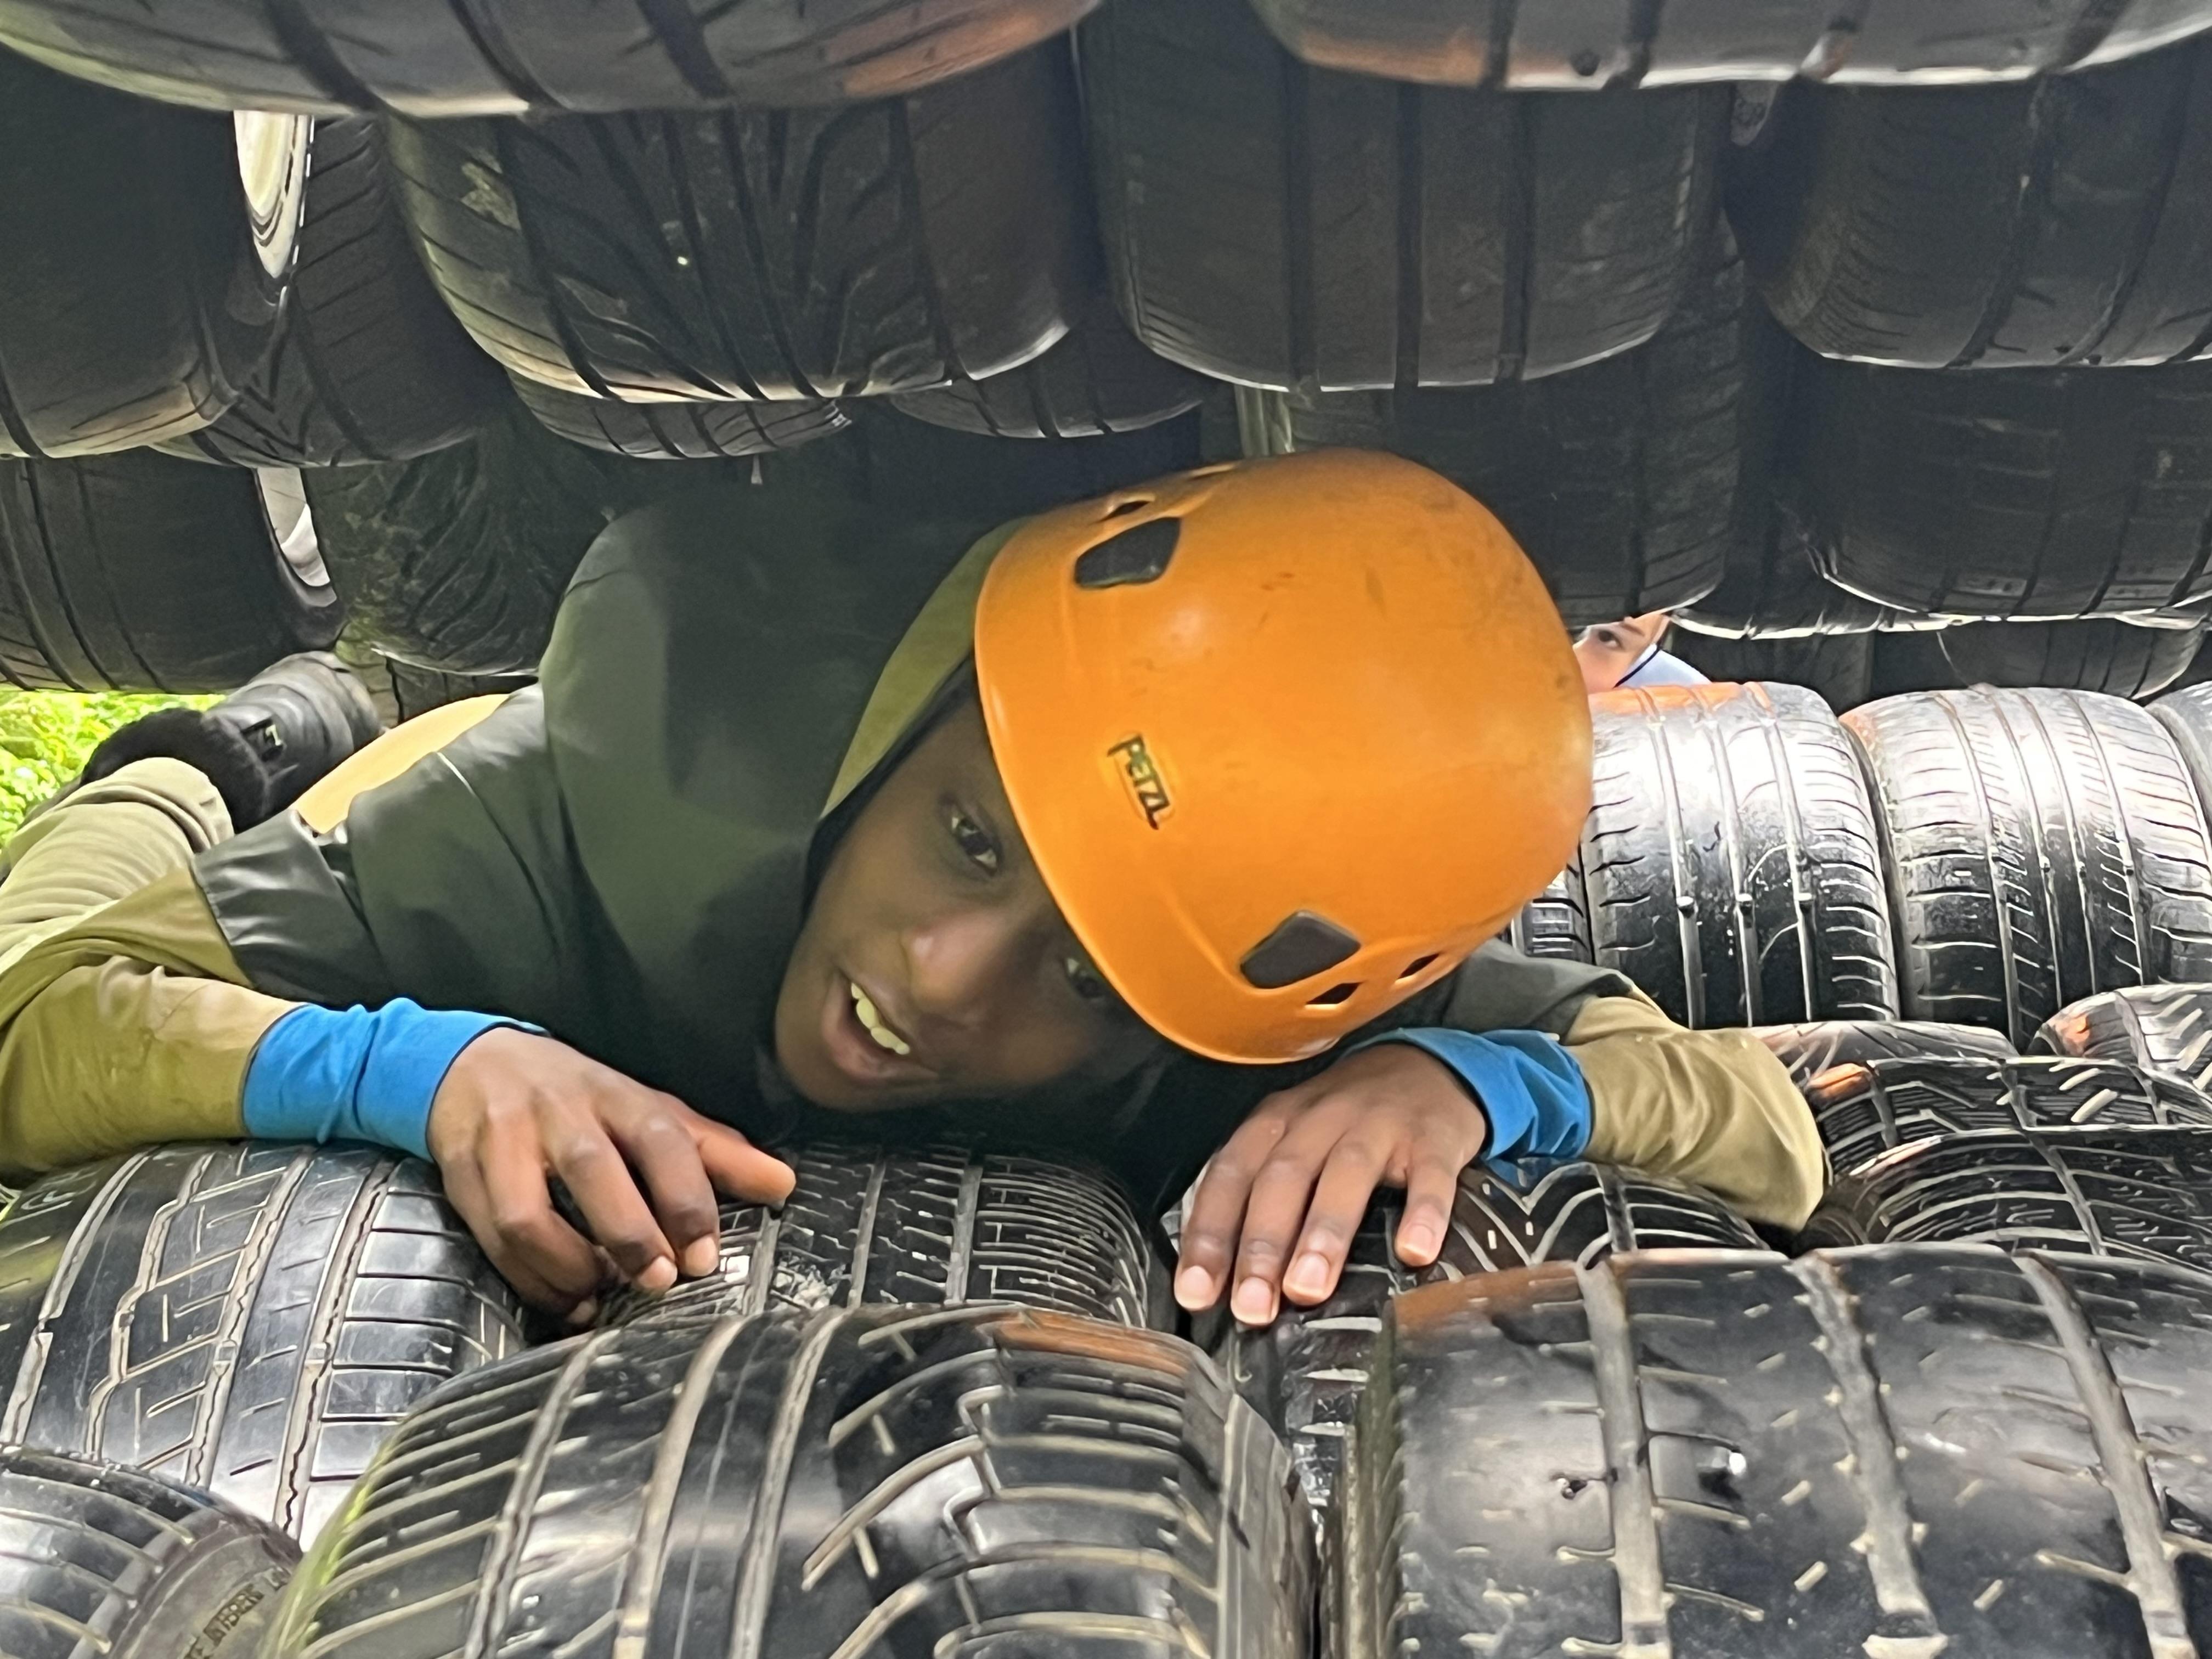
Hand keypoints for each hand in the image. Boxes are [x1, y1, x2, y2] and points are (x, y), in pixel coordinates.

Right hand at [427, 1028, 795, 1316]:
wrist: (474, 1065)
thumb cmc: (580, 1102)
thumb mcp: (649, 1114)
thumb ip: (714, 1153)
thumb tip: (785, 1184)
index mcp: (617, 1097)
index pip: (660, 1137)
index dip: (685, 1197)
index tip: (703, 1256)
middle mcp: (561, 1113)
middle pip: (592, 1168)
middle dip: (627, 1232)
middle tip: (656, 1282)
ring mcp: (505, 1143)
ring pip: (528, 1212)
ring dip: (568, 1266)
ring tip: (601, 1296)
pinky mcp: (463, 1176)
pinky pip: (491, 1238)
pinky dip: (530, 1279)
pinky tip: (564, 1299)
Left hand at [1172, 1043, 1483, 1326]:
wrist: (1428, 1067)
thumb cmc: (1346, 1124)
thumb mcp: (1295, 1141)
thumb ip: (1263, 1198)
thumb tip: (1228, 1286)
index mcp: (1276, 1123)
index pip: (1231, 1176)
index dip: (1210, 1234)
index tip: (1197, 1292)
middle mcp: (1321, 1118)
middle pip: (1283, 1177)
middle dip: (1262, 1246)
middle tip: (1253, 1307)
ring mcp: (1380, 1124)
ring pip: (1346, 1173)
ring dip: (1323, 1232)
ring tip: (1308, 1289)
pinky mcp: (1434, 1138)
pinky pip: (1430, 1175)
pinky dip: (1423, 1213)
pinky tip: (1414, 1252)